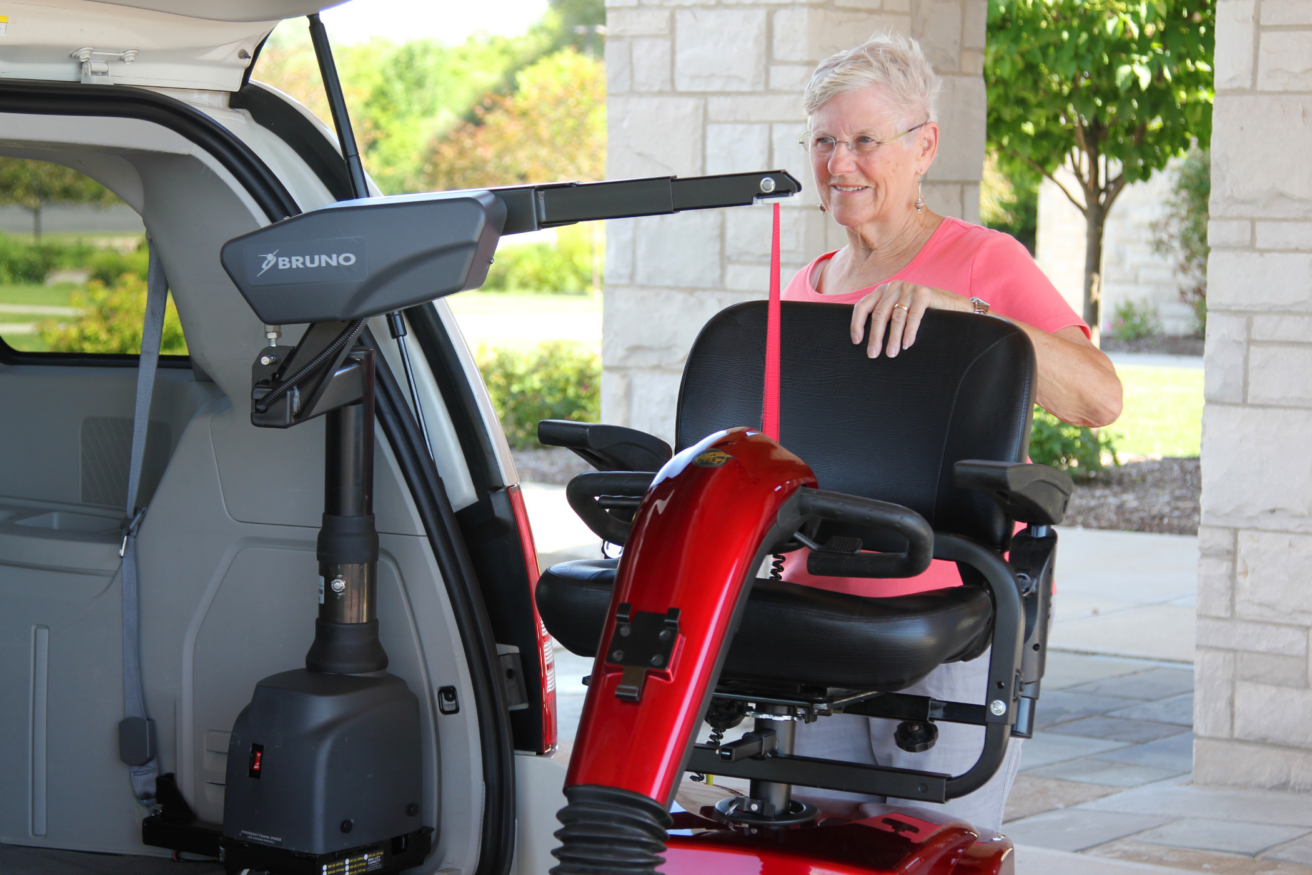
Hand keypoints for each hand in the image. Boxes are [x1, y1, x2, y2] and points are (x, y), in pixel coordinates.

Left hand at [850, 281, 968, 357]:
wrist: (949, 304)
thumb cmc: (920, 311)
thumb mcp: (898, 311)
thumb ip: (884, 318)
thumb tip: (868, 342)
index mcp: (882, 291)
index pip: (862, 306)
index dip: (857, 324)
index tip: (857, 341)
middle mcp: (893, 287)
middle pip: (879, 314)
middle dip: (875, 336)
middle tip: (873, 354)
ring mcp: (908, 288)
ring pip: (896, 317)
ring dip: (893, 338)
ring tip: (891, 353)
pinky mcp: (924, 293)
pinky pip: (913, 316)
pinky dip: (909, 332)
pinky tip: (907, 344)